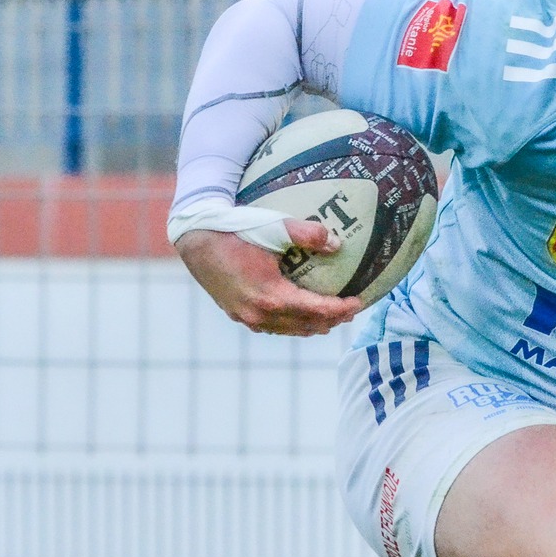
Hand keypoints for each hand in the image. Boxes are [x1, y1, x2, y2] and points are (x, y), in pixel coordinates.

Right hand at [176, 219, 361, 336]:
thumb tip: (337, 243)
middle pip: (307, 325)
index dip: (341, 308)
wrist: (196, 239)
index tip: (359, 301)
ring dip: (314, 325)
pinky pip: (273, 327)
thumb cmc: (236, 229)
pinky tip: (301, 316)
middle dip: (333, 319)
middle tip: (351, 309)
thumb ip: (308, 234)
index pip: (317, 310)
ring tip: (332, 316)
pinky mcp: (238, 314)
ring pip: (290, 330)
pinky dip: (293, 325)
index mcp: (271, 296)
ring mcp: (247, 317)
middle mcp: (260, 314)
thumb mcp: (275, 226)